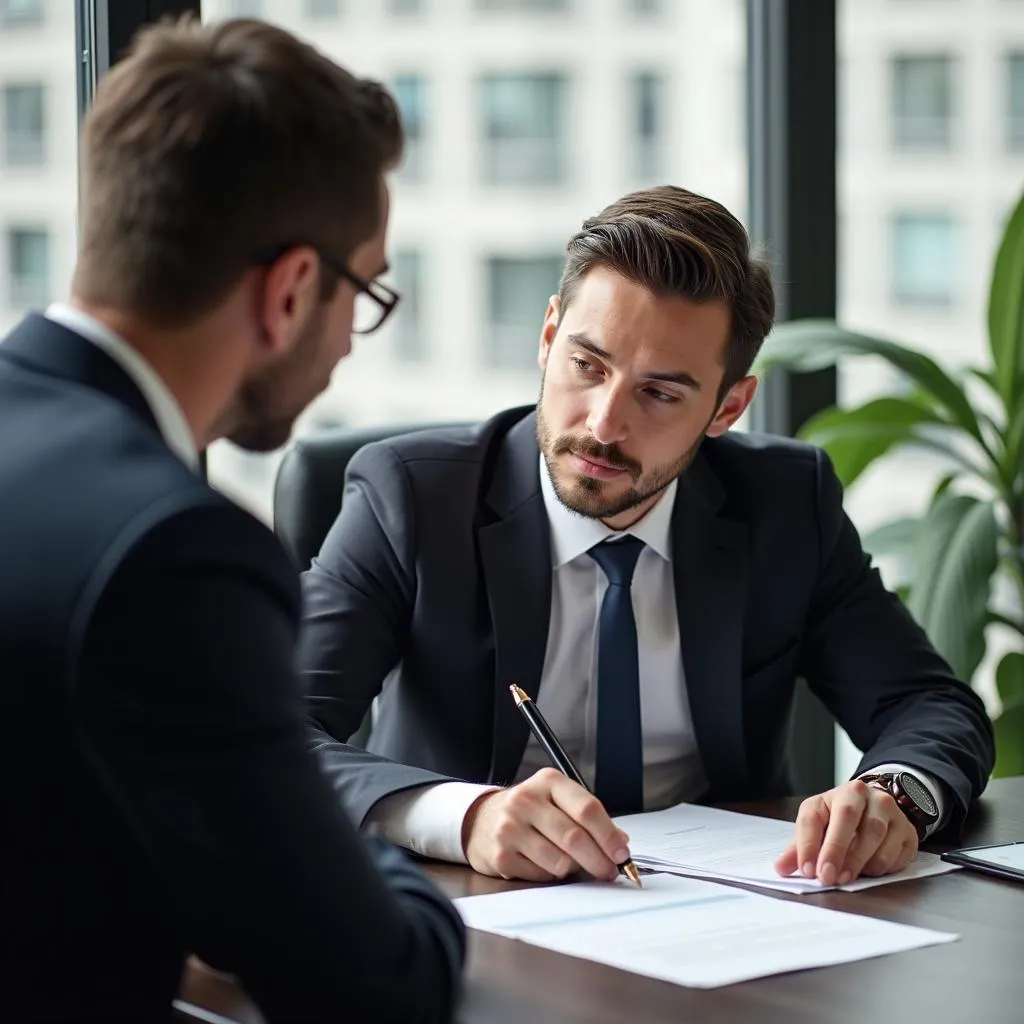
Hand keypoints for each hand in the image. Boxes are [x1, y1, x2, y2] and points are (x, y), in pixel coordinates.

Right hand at [461, 768, 631, 882]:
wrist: (481, 820)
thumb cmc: (529, 811)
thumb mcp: (558, 800)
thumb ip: (588, 817)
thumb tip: (621, 842)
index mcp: (548, 782)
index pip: (587, 808)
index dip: (609, 835)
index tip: (622, 853)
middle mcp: (526, 800)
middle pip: (575, 837)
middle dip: (599, 860)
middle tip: (609, 870)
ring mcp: (510, 828)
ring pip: (560, 861)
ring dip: (572, 868)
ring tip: (567, 860)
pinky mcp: (501, 856)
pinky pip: (541, 875)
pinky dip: (551, 875)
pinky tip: (543, 862)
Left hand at [774, 779, 918, 885]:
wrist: (880, 809)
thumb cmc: (843, 821)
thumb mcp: (820, 828)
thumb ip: (800, 848)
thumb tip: (781, 868)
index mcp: (831, 795)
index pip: (813, 816)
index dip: (807, 844)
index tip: (807, 870)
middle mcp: (859, 795)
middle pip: (846, 817)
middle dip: (835, 850)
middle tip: (828, 877)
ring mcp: (887, 809)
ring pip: (875, 832)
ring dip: (859, 860)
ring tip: (848, 877)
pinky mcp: (907, 829)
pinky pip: (897, 850)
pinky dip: (882, 865)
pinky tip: (871, 871)